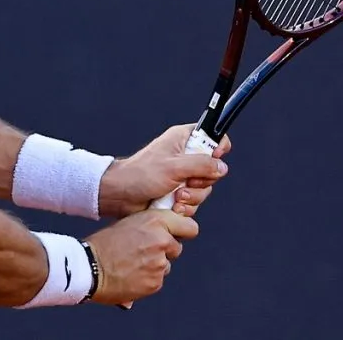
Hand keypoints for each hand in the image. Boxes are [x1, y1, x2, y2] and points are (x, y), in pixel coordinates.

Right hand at [84, 209, 198, 305]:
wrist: (88, 267)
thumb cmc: (103, 244)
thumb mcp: (128, 223)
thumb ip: (150, 227)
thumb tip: (165, 234)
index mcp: (155, 221)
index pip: (189, 227)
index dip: (182, 231)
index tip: (175, 234)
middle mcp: (161, 240)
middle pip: (176, 247)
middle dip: (164, 250)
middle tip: (142, 251)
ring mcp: (160, 263)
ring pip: (166, 265)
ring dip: (154, 265)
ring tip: (131, 264)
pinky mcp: (155, 282)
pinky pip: (157, 280)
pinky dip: (146, 279)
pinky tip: (129, 275)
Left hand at [98, 124, 230, 219]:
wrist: (121, 195)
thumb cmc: (140, 174)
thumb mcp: (174, 166)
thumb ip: (201, 165)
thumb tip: (221, 167)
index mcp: (182, 139)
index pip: (211, 136)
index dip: (217, 148)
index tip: (214, 158)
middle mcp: (184, 156)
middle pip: (212, 169)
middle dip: (201, 182)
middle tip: (185, 183)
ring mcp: (181, 176)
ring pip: (204, 188)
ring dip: (192, 197)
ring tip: (175, 197)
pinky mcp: (177, 193)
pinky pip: (193, 201)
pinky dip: (185, 207)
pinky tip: (172, 206)